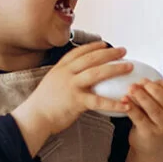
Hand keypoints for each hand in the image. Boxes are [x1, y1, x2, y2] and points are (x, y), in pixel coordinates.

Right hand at [12, 42, 132, 153]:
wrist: (34, 117)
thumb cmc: (43, 103)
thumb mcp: (51, 82)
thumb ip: (64, 76)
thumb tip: (76, 74)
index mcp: (60, 68)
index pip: (79, 52)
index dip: (93, 47)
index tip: (105, 44)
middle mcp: (66, 73)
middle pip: (91, 58)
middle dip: (109, 53)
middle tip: (123, 50)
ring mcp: (71, 86)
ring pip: (97, 73)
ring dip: (115, 69)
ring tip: (128, 67)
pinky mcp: (76, 101)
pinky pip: (99, 101)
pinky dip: (114, 103)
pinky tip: (126, 104)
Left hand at [124, 79, 162, 152]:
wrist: (151, 146)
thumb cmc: (154, 120)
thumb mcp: (161, 107)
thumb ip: (155, 94)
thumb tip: (141, 81)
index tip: (149, 80)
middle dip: (151, 88)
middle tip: (138, 82)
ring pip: (153, 109)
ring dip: (141, 97)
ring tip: (130, 88)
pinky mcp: (150, 133)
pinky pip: (140, 118)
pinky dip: (131, 108)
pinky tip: (124, 100)